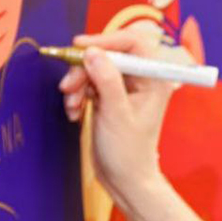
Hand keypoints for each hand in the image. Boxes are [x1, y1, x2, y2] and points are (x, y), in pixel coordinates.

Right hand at [57, 21, 193, 220]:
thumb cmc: (128, 152)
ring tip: (71, 105)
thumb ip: (106, 81)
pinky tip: (74, 112)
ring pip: (94, 68)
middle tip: (68, 85)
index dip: (107, 40)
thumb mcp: (116, 115)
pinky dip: (78, 94)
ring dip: (77, 83)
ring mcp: (124, 89)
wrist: (124, 180)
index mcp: (153, 80)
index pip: (133, 43)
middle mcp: (140, 80)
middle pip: (108, 54)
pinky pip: (89, 83)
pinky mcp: (109, 98)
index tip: (81, 47)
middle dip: (85, 67)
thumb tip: (93, 52)